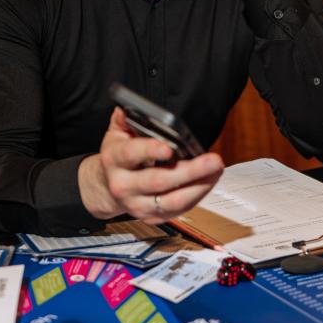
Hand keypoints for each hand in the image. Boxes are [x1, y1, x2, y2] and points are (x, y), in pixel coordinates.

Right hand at [78, 107, 223, 223]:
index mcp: (115, 160)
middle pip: (158, 181)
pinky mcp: (151, 216)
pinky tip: (208, 181)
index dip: (150, 150)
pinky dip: (197, 195)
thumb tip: (128, 106)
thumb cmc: (118, 157)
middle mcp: (123, 185)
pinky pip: (178, 210)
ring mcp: (137, 204)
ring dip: (199, 186)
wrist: (106, 188)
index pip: (131, 154)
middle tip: (212, 160)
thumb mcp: (116, 134)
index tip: (169, 147)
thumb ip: (125, 119)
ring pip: (172, 201)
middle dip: (189, 171)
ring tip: (216, 170)